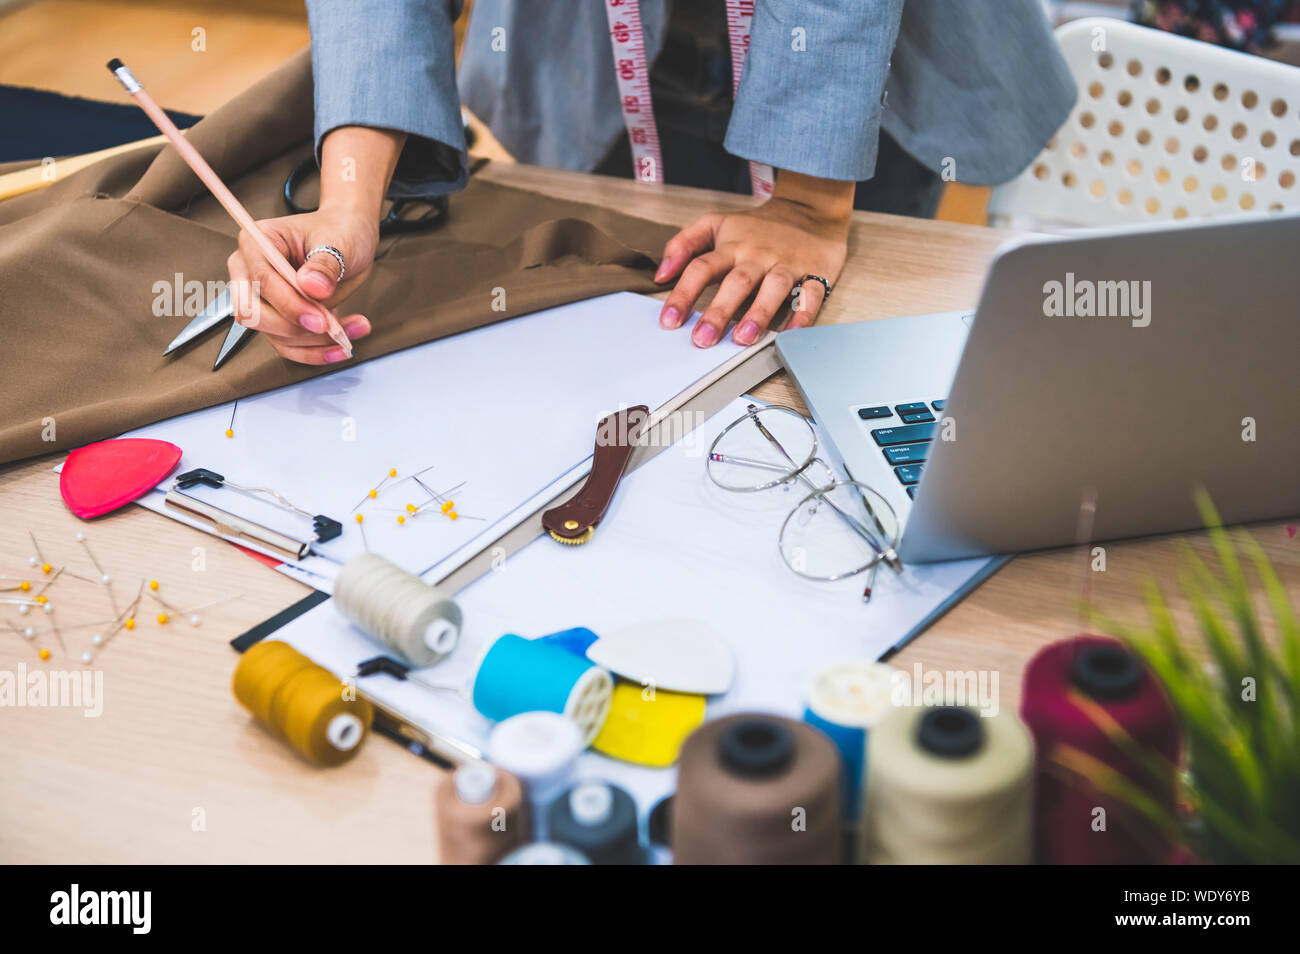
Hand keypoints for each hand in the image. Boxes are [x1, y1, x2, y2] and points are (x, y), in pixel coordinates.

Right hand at [225, 207, 377, 363]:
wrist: (349, 238)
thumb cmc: (339, 232)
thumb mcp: (338, 243)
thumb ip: (324, 265)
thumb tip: (311, 286)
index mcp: (257, 242)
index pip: (261, 281)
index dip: (290, 305)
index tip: (320, 320)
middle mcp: (250, 270)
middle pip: (252, 313)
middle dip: (293, 327)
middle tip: (331, 328)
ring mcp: (261, 297)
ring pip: (272, 334)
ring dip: (312, 343)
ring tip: (349, 333)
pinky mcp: (277, 317)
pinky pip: (287, 344)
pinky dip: (314, 351)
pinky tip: (340, 346)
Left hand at [655, 171, 852, 347]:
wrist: (809, 210)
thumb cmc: (757, 227)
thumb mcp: (715, 224)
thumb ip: (683, 244)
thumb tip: (660, 275)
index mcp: (732, 246)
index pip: (702, 268)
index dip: (683, 294)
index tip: (669, 321)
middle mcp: (758, 256)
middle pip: (737, 283)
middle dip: (719, 311)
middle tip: (703, 339)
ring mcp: (787, 264)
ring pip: (773, 288)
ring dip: (759, 314)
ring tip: (743, 339)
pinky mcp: (816, 272)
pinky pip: (812, 294)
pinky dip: (804, 314)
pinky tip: (792, 333)